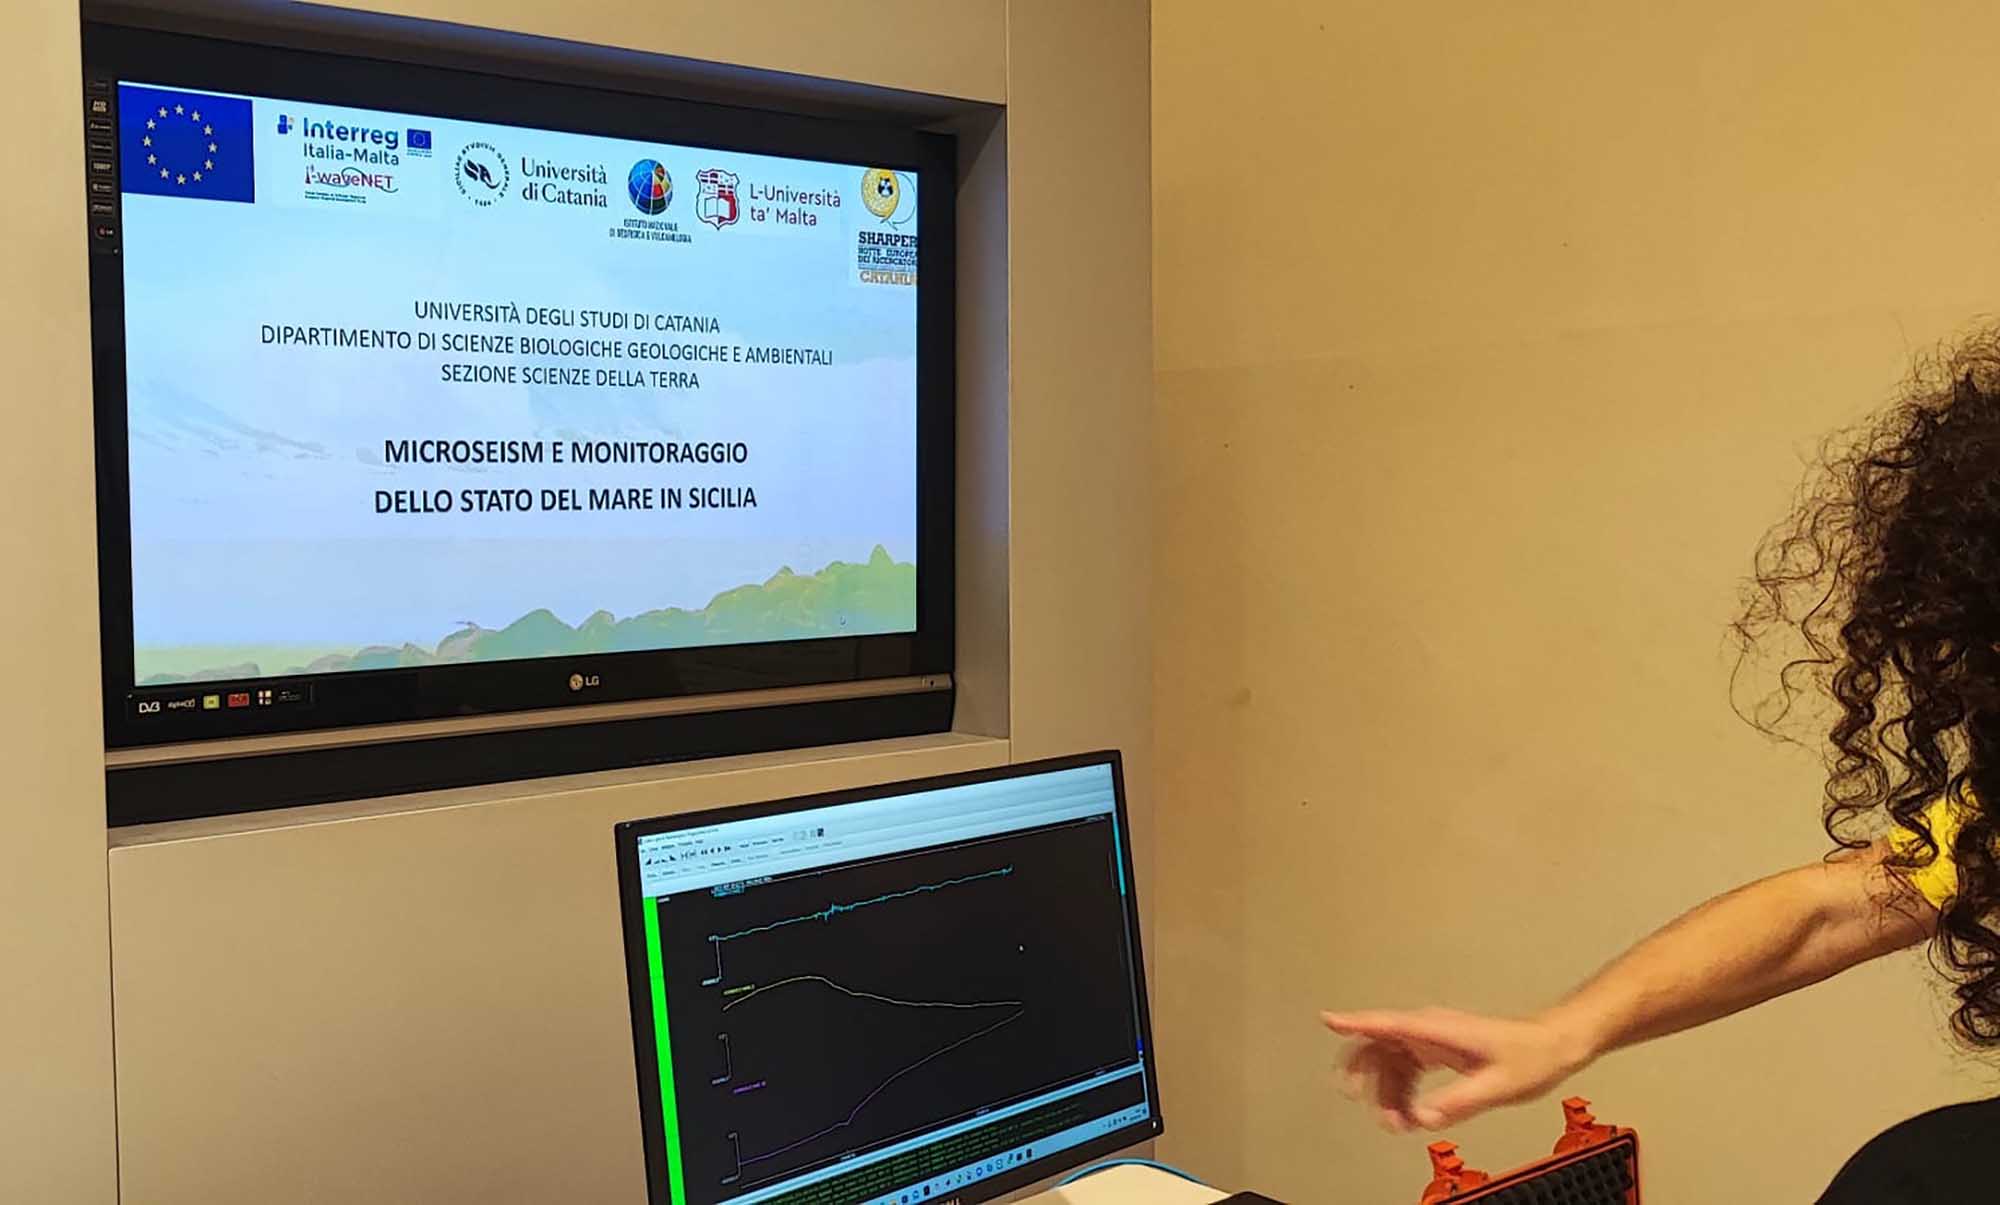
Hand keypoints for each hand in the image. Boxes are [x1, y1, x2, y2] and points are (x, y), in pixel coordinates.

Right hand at [1321, 1008, 1594, 1132]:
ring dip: (1386, 1090)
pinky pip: (1407, 1068)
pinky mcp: (1439, 1050)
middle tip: (1351, 1096)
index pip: (1388, 1024)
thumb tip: (1422, 1117)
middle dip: (1362, 1071)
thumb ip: (1458, 1101)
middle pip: (1380, 1044)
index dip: (1355, 1023)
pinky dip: (1402, 1091)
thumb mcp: (1497, 1085)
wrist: (1554, 1044)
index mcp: (1438, 1030)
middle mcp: (1429, 1029)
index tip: (1327, 1021)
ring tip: (1393, 1123)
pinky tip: (1409, 1113)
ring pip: (1391, 1061)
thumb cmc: (1530, 1057)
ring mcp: (1433, 1039)